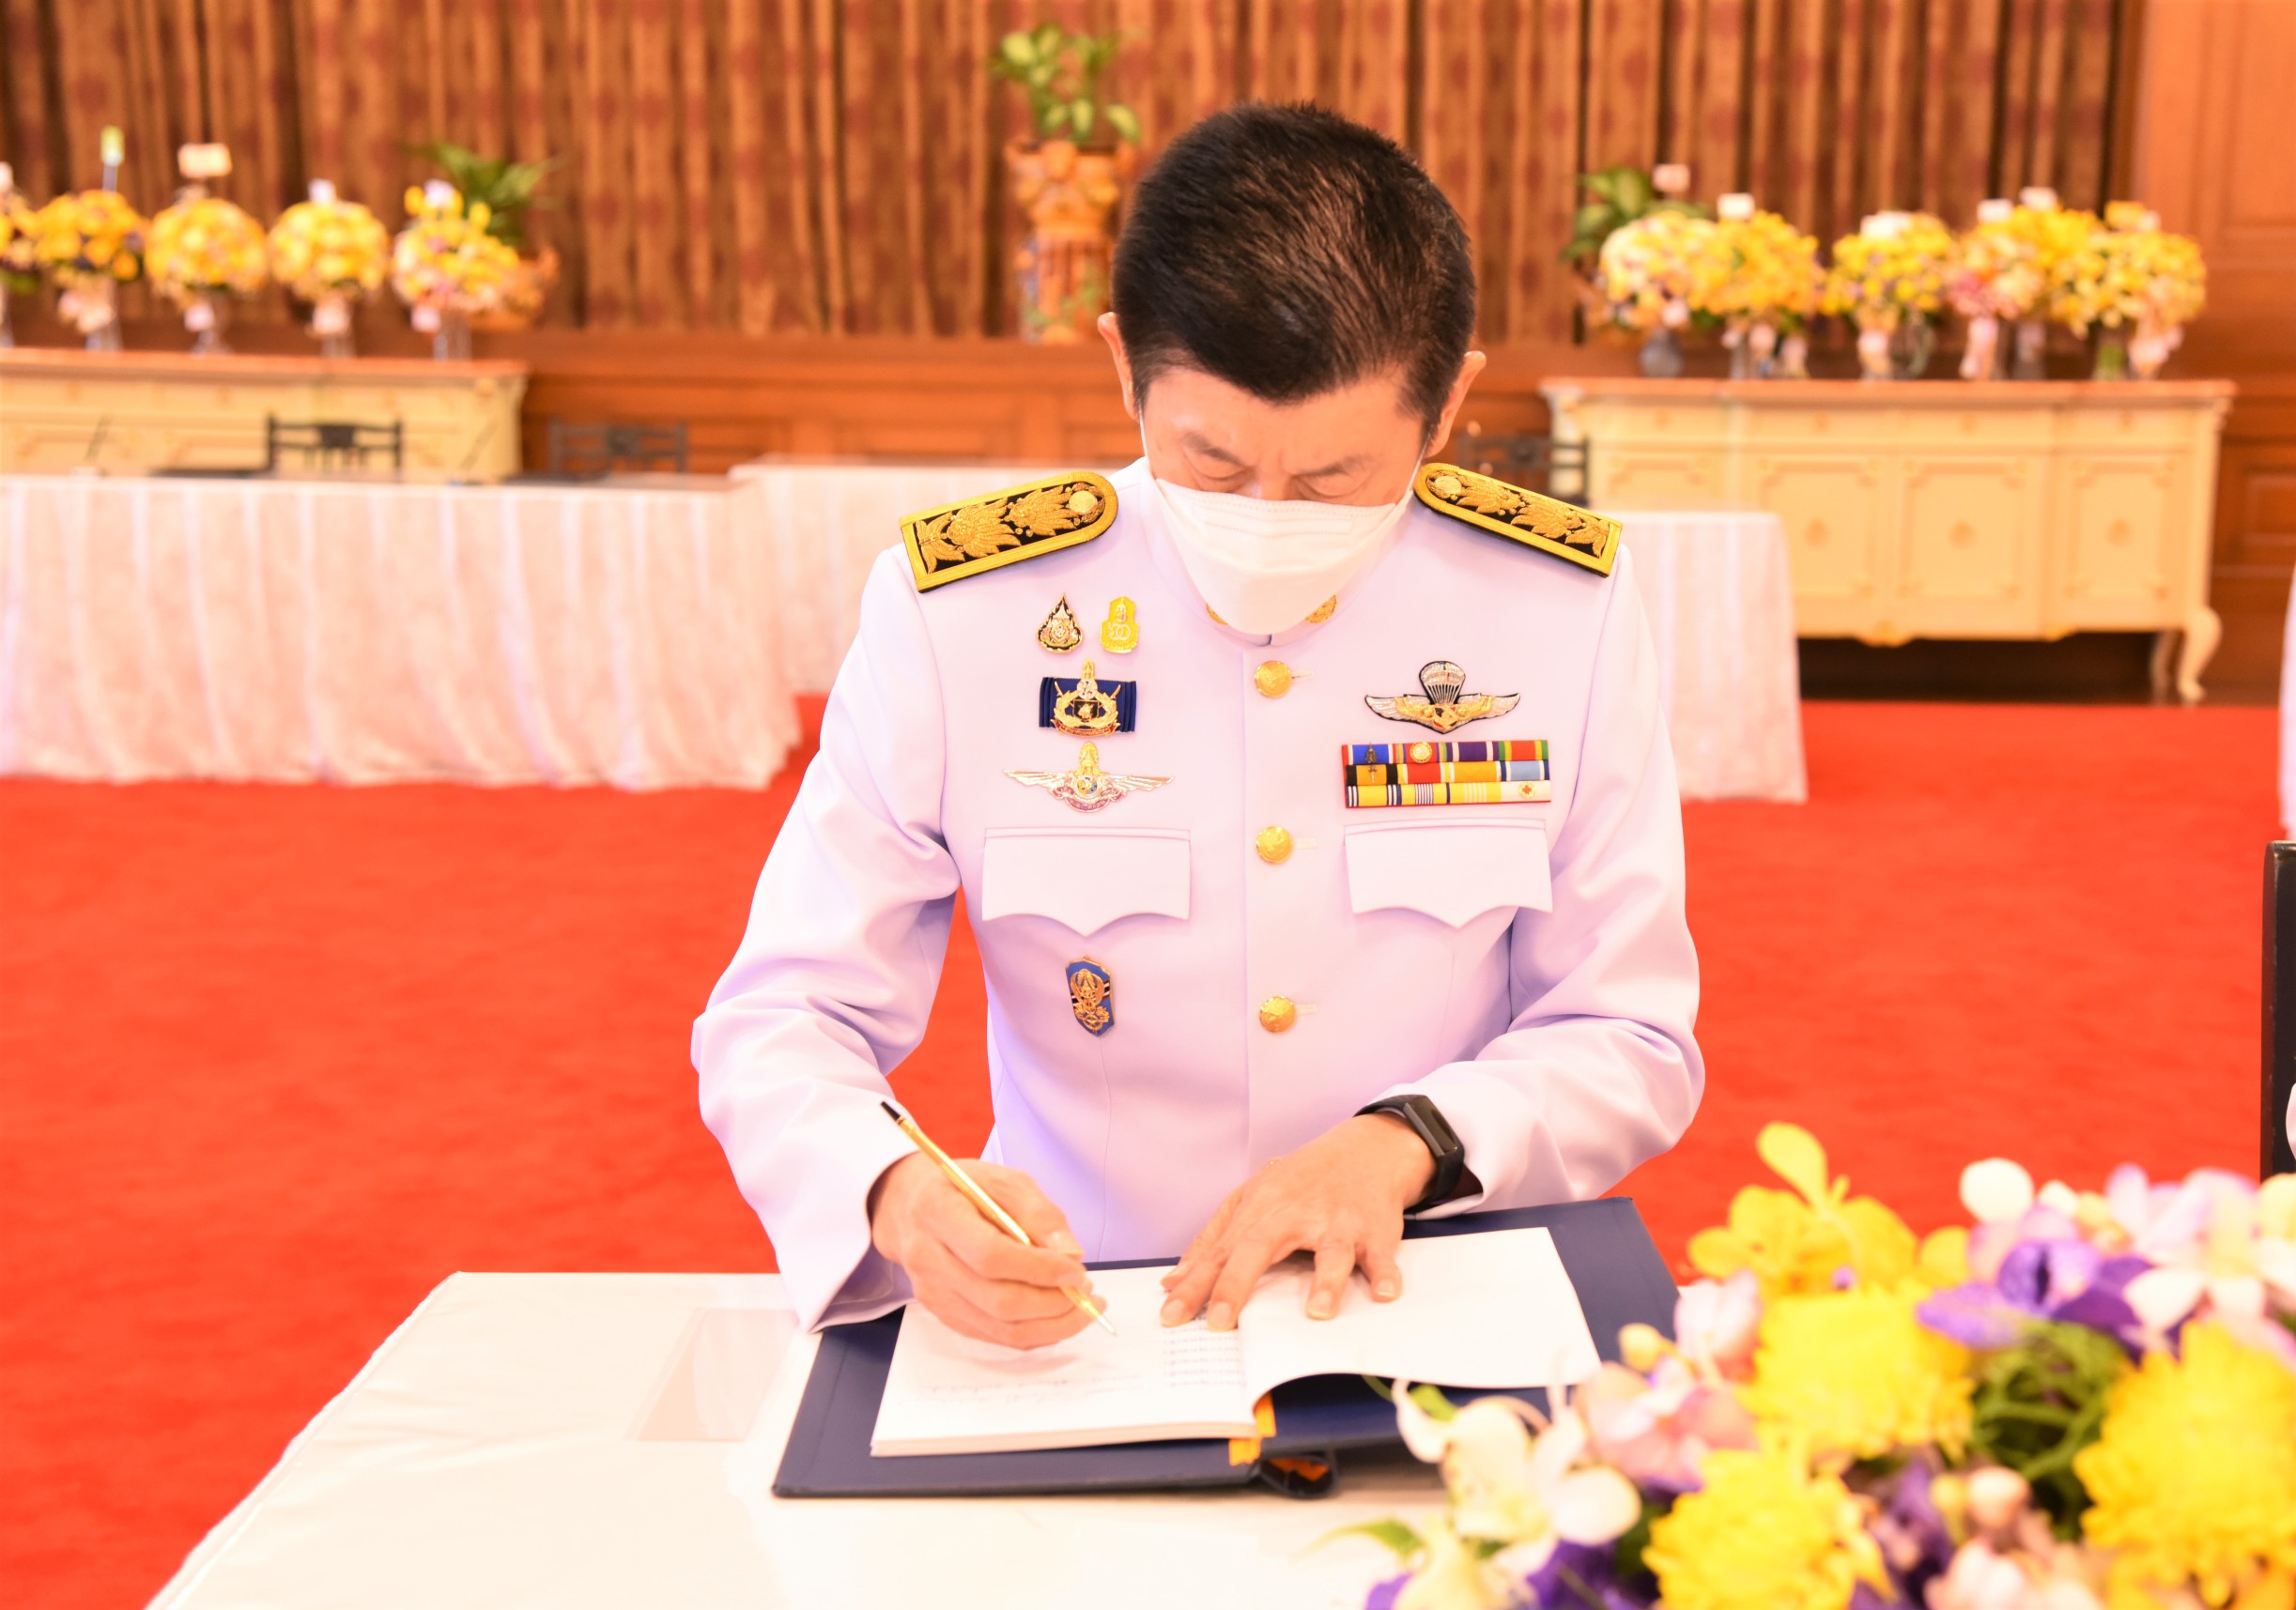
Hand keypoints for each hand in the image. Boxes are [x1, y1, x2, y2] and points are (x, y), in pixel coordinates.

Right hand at [868, 1152, 1096, 1349]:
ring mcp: (933, 1293)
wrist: (910, 1207)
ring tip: (1080, 1306)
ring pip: (999, 1328)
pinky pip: (994, 1336)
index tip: (1077, 1271)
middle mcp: (928, 1259)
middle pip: (997, 1301)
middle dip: (1053, 1304)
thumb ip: (1039, 1212)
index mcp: (938, 1214)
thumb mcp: (1003, 1180)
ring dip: (1050, 1325)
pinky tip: (1055, 1316)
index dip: (1039, 1270)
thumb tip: (1070, 1254)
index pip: (991, 1256)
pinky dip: (1032, 1333)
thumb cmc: (962, 1189)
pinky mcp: (942, 1313)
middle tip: (1087, 1292)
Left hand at [1158, 1114, 1433, 1331]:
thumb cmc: (1301, 1182)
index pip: (1219, 1252)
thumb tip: (1174, 1281)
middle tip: (1220, 1321)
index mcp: (1260, 1210)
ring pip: (1331, 1252)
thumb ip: (1213, 1239)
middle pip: (1261, 1247)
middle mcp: (1295, 1215)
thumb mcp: (1251, 1199)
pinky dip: (1385, 1274)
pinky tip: (1385, 1293)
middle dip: (1237, 1284)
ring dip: (1326, 1282)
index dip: (1194, 1284)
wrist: (1364, 1150)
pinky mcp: (1374, 1231)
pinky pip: (1381, 1255)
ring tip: (1317, 1312)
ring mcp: (1337, 1223)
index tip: (1170, 1314)